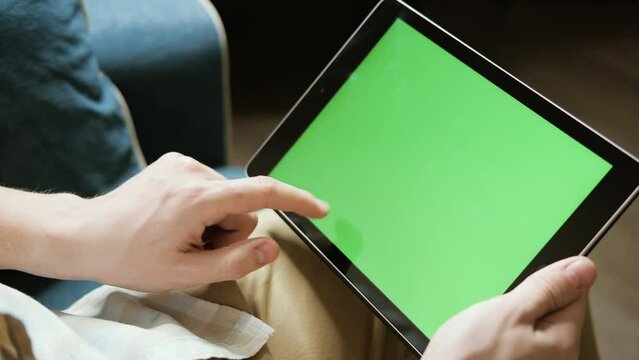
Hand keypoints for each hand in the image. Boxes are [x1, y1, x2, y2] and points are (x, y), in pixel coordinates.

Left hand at [10, 152, 327, 290]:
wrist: (85, 234)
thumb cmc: (129, 256)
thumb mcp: (184, 274)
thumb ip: (234, 262)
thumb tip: (272, 247)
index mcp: (197, 198)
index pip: (262, 192)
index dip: (297, 200)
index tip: (320, 208)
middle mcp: (192, 172)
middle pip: (242, 205)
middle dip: (230, 231)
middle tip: (195, 249)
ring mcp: (182, 163)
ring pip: (227, 198)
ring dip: (215, 221)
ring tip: (180, 235)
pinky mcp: (175, 162)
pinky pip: (210, 188)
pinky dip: (203, 208)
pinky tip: (174, 219)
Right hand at [423, 256, 596, 359]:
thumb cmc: (470, 358)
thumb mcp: (509, 311)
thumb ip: (548, 289)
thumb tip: (582, 269)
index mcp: (563, 342)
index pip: (573, 293)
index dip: (545, 281)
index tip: (522, 286)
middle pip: (550, 312)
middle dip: (522, 303)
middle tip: (496, 311)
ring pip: (528, 327)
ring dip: (506, 320)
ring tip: (483, 329)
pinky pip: (514, 343)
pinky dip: (497, 337)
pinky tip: (480, 342)